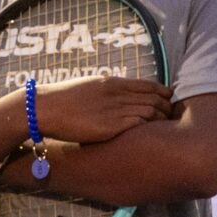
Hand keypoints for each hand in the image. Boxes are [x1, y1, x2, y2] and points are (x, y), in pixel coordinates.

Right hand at [23, 75, 171, 144]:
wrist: (46, 108)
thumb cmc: (63, 100)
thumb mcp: (89, 87)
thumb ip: (106, 90)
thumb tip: (117, 94)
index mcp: (112, 83)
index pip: (148, 85)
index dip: (162, 92)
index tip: (168, 99)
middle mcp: (117, 94)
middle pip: (154, 98)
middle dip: (166, 106)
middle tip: (171, 114)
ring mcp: (115, 110)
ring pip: (151, 111)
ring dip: (161, 118)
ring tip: (165, 125)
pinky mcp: (111, 127)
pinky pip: (140, 124)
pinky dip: (150, 127)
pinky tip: (152, 133)